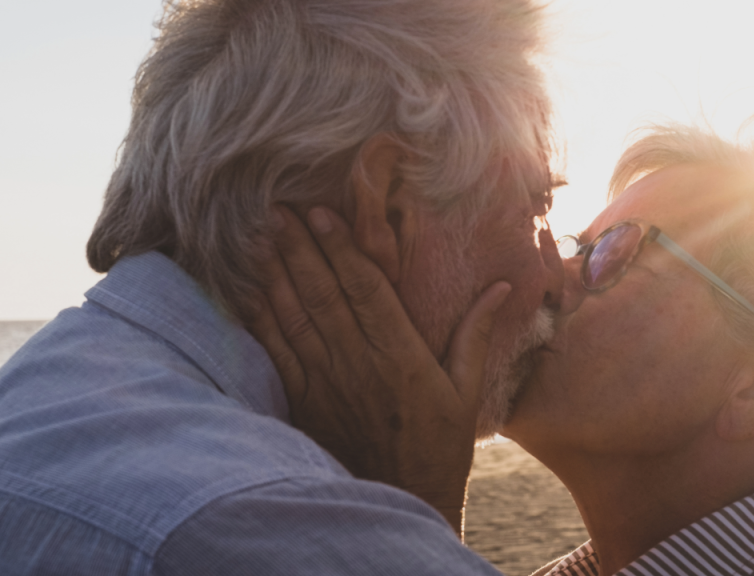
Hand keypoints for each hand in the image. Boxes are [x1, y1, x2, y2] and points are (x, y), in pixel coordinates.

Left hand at [247, 205, 509, 537]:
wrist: (403, 499)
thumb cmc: (439, 445)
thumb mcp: (467, 390)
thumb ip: (476, 333)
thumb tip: (501, 286)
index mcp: (401, 356)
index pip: (366, 289)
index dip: (342, 249)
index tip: (323, 214)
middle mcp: (359, 364)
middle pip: (324, 294)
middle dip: (300, 248)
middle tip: (279, 210)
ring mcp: (327, 383)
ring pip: (296, 317)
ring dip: (277, 274)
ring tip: (262, 237)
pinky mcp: (306, 401)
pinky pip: (278, 353)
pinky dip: (262, 319)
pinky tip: (251, 291)